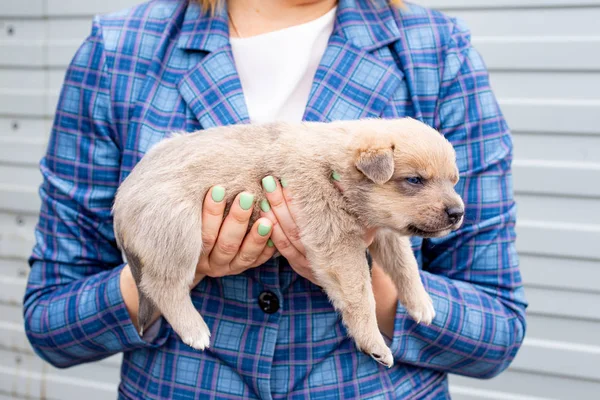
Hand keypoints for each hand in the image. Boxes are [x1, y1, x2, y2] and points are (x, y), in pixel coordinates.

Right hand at [192, 186, 276, 285]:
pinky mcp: (245, 267)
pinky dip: (267, 247)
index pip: (204, 234)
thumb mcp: (190, 222)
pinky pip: (258, 260)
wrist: (197, 255)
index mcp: (196, 253)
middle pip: (226, 244)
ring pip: (245, 255)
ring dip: (256, 237)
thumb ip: (196, 208)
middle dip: (237, 220)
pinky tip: (274, 231)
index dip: (211, 212)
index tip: (219, 188)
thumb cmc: (193, 228)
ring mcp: (230, 267)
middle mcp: (213, 263)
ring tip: (266, 219)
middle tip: (246, 196)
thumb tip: (207, 181)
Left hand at [259, 175, 376, 285]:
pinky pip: (282, 248)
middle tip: (270, 181)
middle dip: (280, 202)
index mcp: (335, 241)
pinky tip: (263, 214)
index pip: (310, 219)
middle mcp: (319, 254)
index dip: (296, 201)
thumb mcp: (364, 223)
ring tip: (263, 193)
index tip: (288, 180)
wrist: (355, 270)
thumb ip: (351, 200)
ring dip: (272, 215)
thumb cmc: (359, 239)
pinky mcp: (298, 265)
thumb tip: (337, 175)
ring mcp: (306, 262)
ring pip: (285, 237)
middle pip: (294, 226)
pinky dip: (272, 231)